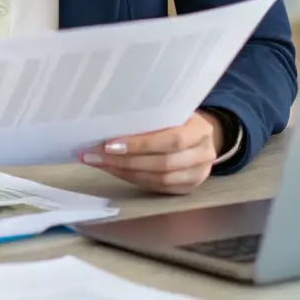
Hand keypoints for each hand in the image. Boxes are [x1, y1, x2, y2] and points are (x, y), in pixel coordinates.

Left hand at [79, 111, 223, 194]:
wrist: (200, 136)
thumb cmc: (179, 118)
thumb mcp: (172, 110)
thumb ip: (152, 116)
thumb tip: (109, 121)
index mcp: (201, 129)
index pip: (172, 139)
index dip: (141, 144)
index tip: (109, 144)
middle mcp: (203, 154)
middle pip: (164, 164)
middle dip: (126, 161)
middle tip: (96, 155)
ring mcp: (198, 175)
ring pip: (159, 179)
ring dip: (125, 172)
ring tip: (99, 163)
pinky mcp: (187, 188)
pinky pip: (157, 188)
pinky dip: (133, 179)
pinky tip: (114, 170)